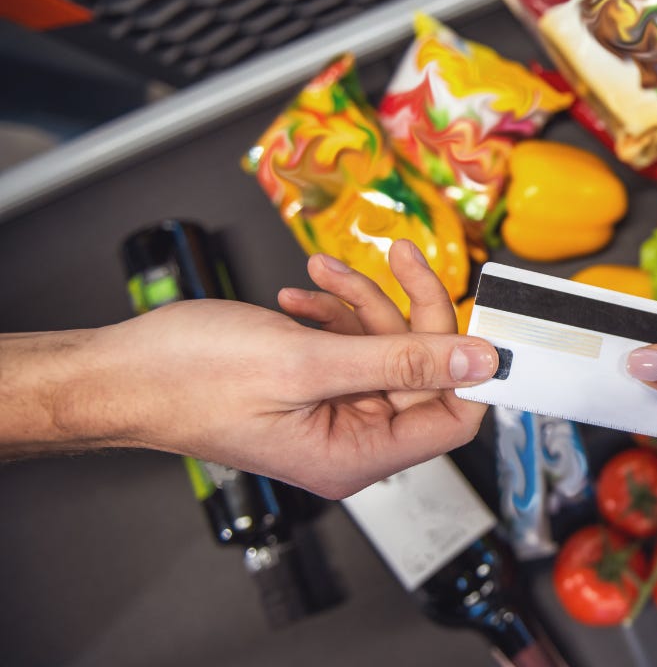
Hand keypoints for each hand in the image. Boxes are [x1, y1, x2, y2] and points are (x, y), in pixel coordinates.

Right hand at [18, 242, 495, 498]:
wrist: (119, 369)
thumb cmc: (187, 380)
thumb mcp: (308, 362)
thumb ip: (403, 360)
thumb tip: (479, 362)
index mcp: (357, 455)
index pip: (454, 419)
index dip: (470, 367)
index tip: (475, 315)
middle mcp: (351, 440)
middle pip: (425, 371)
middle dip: (408, 309)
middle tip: (396, 258)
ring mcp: (332, 412)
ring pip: (387, 347)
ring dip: (361, 301)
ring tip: (325, 273)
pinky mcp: (313, 384)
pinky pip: (350, 343)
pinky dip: (333, 311)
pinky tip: (304, 293)